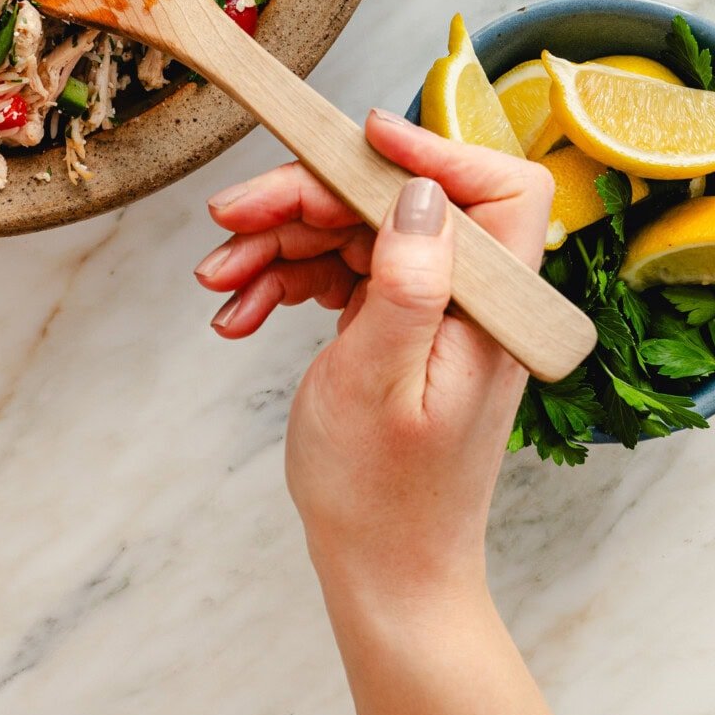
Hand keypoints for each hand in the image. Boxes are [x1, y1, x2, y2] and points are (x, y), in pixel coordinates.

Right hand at [195, 110, 552, 615]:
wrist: (382, 576)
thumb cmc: (384, 499)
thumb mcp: (380, 382)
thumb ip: (407, 283)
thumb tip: (418, 191)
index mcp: (492, 310)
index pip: (497, 186)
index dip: (432, 148)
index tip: (358, 138)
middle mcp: (470, 301)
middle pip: (393, 200)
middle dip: (306, 201)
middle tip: (228, 218)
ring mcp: (431, 311)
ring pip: (352, 232)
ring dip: (276, 245)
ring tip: (218, 282)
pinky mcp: (394, 325)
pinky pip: (335, 272)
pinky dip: (281, 281)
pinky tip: (238, 311)